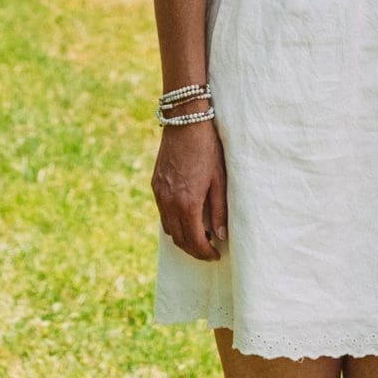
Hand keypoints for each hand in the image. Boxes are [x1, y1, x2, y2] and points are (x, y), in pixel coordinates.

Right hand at [152, 119, 228, 261]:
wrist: (185, 121)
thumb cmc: (208, 148)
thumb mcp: (220, 178)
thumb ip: (220, 209)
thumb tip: (221, 235)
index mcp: (187, 203)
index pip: (194, 240)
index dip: (205, 252)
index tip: (216, 255)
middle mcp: (169, 202)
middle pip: (178, 239)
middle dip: (193, 250)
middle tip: (209, 251)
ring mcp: (159, 193)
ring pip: (168, 228)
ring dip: (182, 237)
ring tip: (200, 236)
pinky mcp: (156, 184)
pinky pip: (163, 212)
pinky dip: (174, 222)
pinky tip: (187, 217)